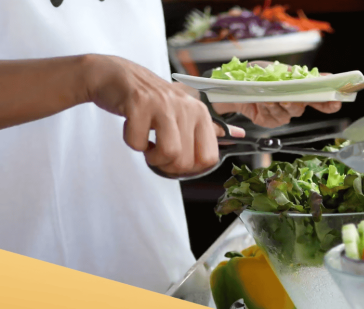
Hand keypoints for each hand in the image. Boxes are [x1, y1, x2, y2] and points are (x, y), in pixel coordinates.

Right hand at [82, 54, 244, 175]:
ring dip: (151, 156)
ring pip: (168, 153)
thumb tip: (239, 135)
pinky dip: (132, 141)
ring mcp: (163, 104)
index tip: (176, 159)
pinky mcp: (139, 103)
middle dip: (166, 164)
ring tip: (146, 143)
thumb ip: (211, 127)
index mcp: (200, 113)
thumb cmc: (150, 99)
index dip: (190, 167)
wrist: (113, 75)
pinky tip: (132, 126)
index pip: (208, 158)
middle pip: (185, 161)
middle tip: (155, 150)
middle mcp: (186, 107)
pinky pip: (138, 143)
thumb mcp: (184, 111)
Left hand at [210, 60, 341, 127]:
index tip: (336, 102)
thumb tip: (327, 75)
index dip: (330, 102)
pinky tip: (259, 102)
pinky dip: (265, 109)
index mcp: (300, 89)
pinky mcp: (269, 121)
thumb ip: (302, 75)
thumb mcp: (280, 70)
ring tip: (266, 96)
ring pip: (286, 114)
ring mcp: (282, 114)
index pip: (321, 99)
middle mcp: (293, 103)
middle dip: (294, 102)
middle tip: (287, 97)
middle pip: (301, 108)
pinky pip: (272, 119)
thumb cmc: (258, 74)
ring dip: (276, 104)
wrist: (233, 84)